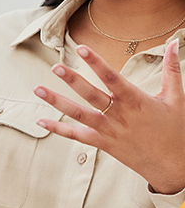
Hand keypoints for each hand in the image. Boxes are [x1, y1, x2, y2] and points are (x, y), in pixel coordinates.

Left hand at [34, 39, 184, 193]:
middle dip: (72, 80)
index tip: (82, 48)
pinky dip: (59, 129)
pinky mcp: (103, 144)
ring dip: (57, 102)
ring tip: (38, 89)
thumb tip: (172, 43)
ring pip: (78, 114)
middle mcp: (119, 115)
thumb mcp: (176, 97)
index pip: (113, 78)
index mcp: (136, 101)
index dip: (97, 63)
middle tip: (55, 67)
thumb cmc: (176, 130)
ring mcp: (109, 131)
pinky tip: (41, 121)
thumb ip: (171, 69)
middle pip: (91, 95)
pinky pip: (77, 136)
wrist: (174, 164)